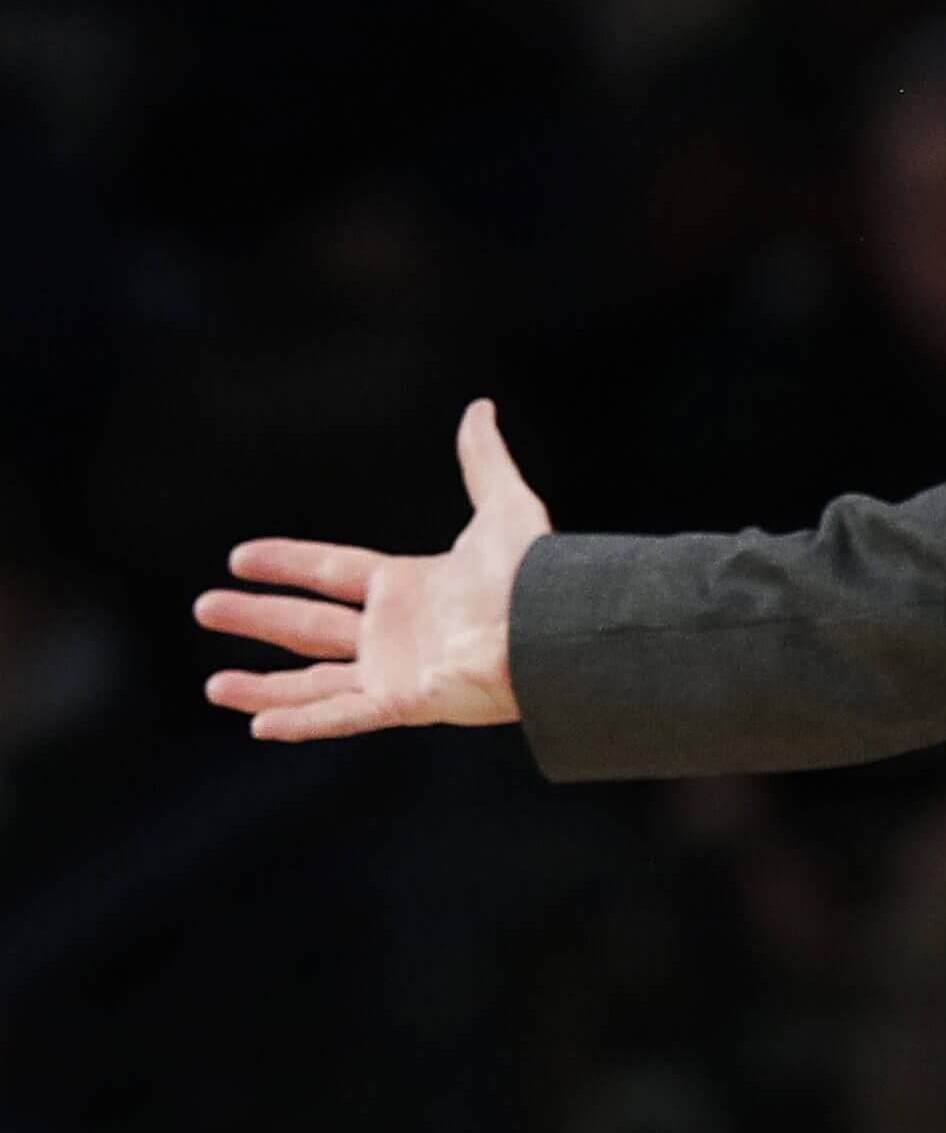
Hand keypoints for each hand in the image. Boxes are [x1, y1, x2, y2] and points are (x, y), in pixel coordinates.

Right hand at [196, 398, 548, 739]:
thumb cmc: (536, 575)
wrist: (556, 629)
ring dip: (263, 685)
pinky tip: (258, 723)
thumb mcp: (506, 509)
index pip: (331, 571)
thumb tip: (480, 408)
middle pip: (309, 626)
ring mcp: (398, 671)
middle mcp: (397, 632)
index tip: (239, 557)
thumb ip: (484, 462)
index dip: (286, 564)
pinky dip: (301, 720)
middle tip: (203, 608)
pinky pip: (342, 714)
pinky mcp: (404, 702)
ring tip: (214, 685)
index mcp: (410, 586)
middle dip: (257, 618)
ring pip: (314, 681)